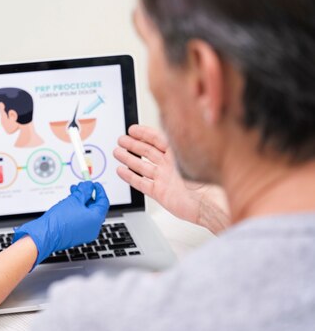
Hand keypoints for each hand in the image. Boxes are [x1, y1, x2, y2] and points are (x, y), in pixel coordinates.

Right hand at [13, 181, 108, 266]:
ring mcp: (85, 232)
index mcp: (96, 219)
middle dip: (87, 194)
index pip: (103, 201)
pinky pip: (81, 218)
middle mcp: (93, 227)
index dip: (99, 190)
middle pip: (95, 207)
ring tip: (72, 192)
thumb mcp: (74, 200)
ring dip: (81, 200)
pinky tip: (69, 202)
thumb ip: (85, 191)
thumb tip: (90, 186)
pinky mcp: (77, 234)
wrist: (46, 235)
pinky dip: (77, 209)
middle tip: (81, 186)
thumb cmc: (60, 220)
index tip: (94, 184)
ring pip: (87, 212)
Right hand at [113, 124, 229, 233]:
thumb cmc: (210, 181)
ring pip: (142, 166)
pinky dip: (130, 177)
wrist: (212, 207)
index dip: (145, 133)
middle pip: (148, 151)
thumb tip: (173, 122)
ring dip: (129, 159)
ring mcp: (165, 179)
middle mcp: (171, 165)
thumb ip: (180, 140)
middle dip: (133, 144)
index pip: (159, 139)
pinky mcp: (161, 193)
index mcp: (180, 154)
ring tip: (117, 152)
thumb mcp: (194, 155)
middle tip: (121, 140)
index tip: (132, 129)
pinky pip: (142, 183)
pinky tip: (122, 171)